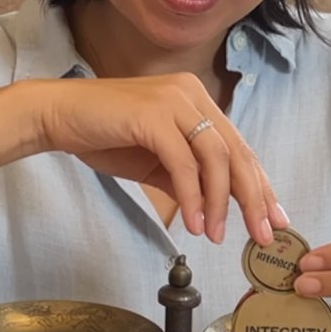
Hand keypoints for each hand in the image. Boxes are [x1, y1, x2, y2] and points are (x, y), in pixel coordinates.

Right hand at [33, 72, 285, 244]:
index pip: (239, 148)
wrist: (57, 117)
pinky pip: (183, 162)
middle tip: (262, 235)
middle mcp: (192, 95)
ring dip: (220, 202)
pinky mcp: (153, 115)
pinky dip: (193, 196)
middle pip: (237, 152)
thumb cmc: (104, 135)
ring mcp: (174, 101)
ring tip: (218, 235)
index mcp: (197, 102)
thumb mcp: (156, 162)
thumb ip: (188, 177)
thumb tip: (215, 208)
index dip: (260, 186)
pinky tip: (194, 223)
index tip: (273, 220)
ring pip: (216, 157)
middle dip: (254, 198)